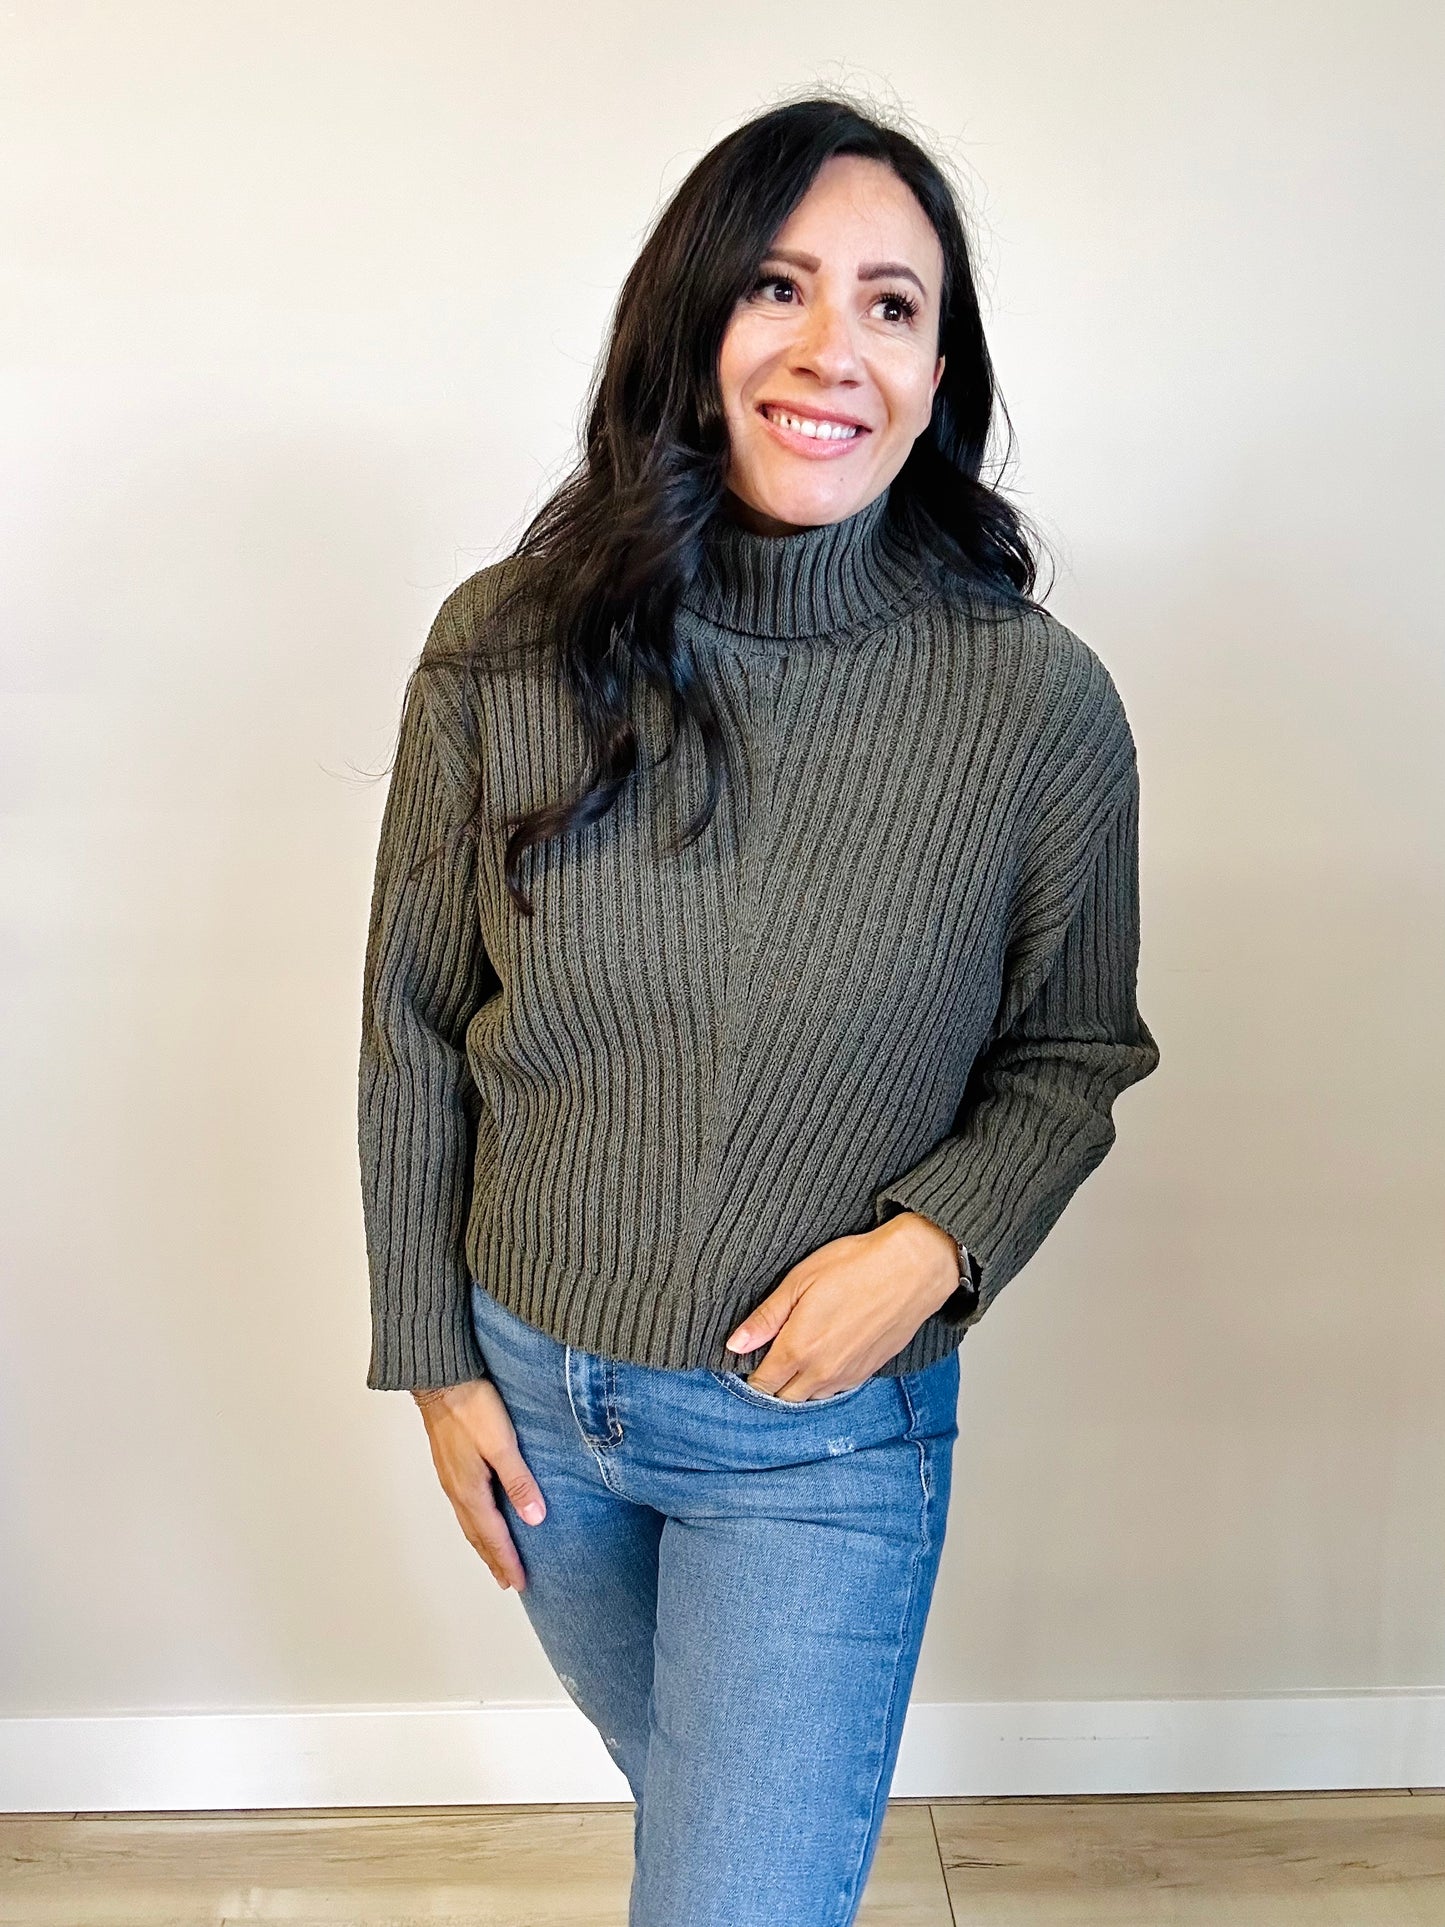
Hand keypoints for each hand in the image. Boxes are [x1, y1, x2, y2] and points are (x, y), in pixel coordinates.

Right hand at [411, 1379, 546, 1590]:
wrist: (441, 1379)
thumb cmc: (471, 1406)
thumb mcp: (502, 1444)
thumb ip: (519, 1481)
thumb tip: (535, 1519)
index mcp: (470, 1490)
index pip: (493, 1536)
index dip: (507, 1561)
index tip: (520, 1583)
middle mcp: (457, 1489)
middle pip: (477, 1535)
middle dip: (494, 1559)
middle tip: (507, 1581)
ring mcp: (450, 1477)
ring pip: (468, 1521)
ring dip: (483, 1543)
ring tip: (494, 1558)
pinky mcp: (450, 1464)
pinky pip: (464, 1505)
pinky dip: (474, 1523)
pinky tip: (480, 1517)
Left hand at [723, 1213, 962, 1400]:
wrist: (912, 1269)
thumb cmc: (856, 1266)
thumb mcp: (800, 1281)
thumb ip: (766, 1318)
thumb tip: (736, 1344)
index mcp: (799, 1349)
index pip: (762, 1382)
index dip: (752, 1372)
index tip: (750, 1357)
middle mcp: (822, 1371)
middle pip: (784, 1396)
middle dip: (772, 1382)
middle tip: (771, 1354)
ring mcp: (847, 1375)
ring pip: (810, 1397)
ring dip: (798, 1384)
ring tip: (798, 1353)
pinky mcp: (867, 1372)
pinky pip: (836, 1389)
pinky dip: (823, 1381)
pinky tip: (824, 1355)